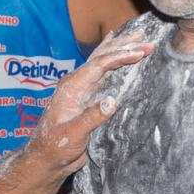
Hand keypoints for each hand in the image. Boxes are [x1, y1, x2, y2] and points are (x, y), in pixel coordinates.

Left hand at [24, 33, 151, 175]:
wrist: (46, 158)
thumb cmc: (55, 147)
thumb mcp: (73, 135)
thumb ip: (91, 118)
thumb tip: (113, 101)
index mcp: (72, 87)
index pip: (99, 65)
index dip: (120, 57)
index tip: (140, 52)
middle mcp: (77, 83)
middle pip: (102, 57)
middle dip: (124, 46)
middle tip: (146, 38)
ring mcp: (82, 88)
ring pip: (103, 61)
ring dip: (121, 48)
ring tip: (138, 36)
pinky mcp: (88, 96)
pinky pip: (102, 71)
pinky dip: (112, 57)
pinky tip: (114, 45)